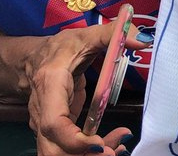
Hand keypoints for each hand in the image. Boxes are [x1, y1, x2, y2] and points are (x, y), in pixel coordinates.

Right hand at [29, 23, 148, 155]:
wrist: (34, 57)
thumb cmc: (62, 47)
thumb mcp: (88, 35)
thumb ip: (114, 34)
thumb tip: (143, 40)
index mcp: (50, 84)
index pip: (53, 123)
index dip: (74, 140)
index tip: (100, 143)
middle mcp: (42, 110)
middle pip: (53, 147)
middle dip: (83, 155)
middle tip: (115, 149)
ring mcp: (43, 124)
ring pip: (56, 153)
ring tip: (116, 148)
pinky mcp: (52, 131)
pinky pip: (64, 149)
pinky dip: (85, 153)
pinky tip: (108, 146)